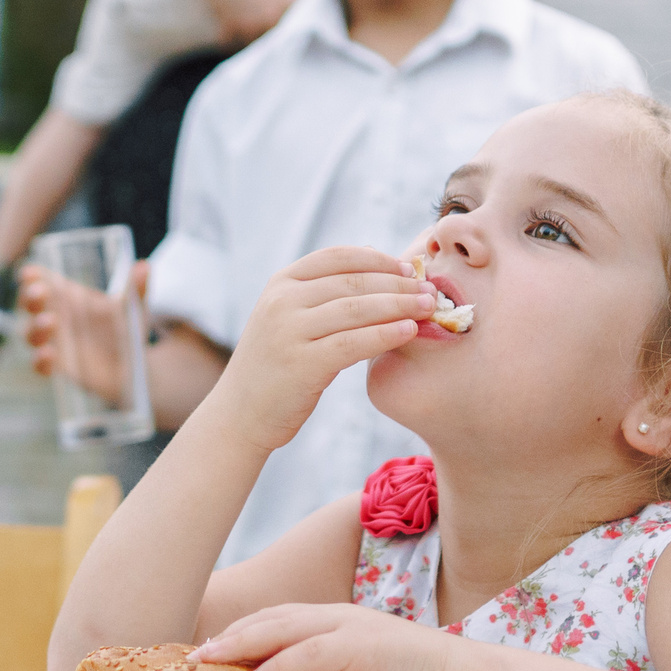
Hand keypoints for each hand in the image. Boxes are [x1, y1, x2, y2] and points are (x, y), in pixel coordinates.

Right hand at [19, 260, 149, 402]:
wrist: (132, 368)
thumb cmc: (126, 330)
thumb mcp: (133, 309)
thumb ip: (136, 289)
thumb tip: (144, 266)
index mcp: (68, 297)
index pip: (42, 281)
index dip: (32, 276)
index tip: (30, 272)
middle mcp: (55, 317)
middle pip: (31, 304)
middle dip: (30, 297)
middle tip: (38, 293)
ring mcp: (54, 343)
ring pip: (31, 334)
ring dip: (35, 327)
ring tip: (50, 321)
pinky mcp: (59, 367)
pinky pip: (40, 365)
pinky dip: (40, 360)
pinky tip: (49, 354)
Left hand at [196, 602, 469, 670]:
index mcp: (340, 623)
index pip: (280, 621)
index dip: (245, 633)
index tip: (214, 654)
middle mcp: (339, 617)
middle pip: (270, 618)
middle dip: (229, 635)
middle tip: (194, 656)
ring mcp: (349, 628)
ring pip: (280, 628)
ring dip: (239, 644)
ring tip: (207, 662)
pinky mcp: (360, 647)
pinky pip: (306, 653)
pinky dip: (275, 665)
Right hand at [200, 247, 431, 451]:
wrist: (241, 413)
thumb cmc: (276, 365)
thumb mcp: (288, 317)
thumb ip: (323, 291)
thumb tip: (374, 257)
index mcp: (281, 283)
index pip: (338, 257)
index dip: (378, 260)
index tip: (409, 269)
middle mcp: (282, 301)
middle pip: (353, 282)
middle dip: (397, 284)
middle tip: (430, 289)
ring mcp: (289, 332)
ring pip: (357, 309)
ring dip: (399, 305)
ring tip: (428, 307)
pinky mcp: (302, 364)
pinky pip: (354, 343)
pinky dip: (385, 334)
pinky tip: (408, 331)